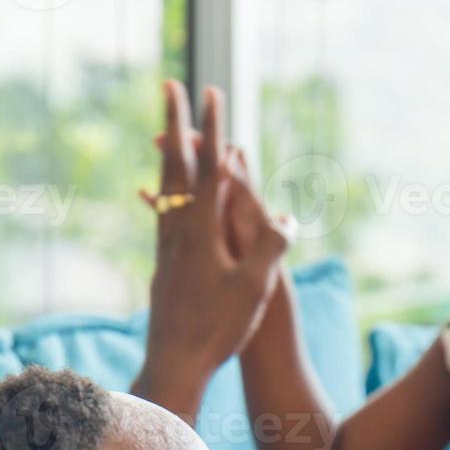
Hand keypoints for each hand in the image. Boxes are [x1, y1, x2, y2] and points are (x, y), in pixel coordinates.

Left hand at [134, 81, 287, 415]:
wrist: (174, 363)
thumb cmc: (217, 328)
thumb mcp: (255, 287)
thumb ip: (271, 245)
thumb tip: (289, 214)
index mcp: (203, 228)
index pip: (212, 166)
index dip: (213, 128)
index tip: (212, 94)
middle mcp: (179, 229)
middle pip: (177, 164)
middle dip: (176, 123)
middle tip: (168, 86)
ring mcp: (168, 246)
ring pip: (166, 187)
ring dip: (170, 154)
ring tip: (165, 132)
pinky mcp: (164, 265)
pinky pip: (164, 216)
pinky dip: (166, 193)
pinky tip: (161, 199)